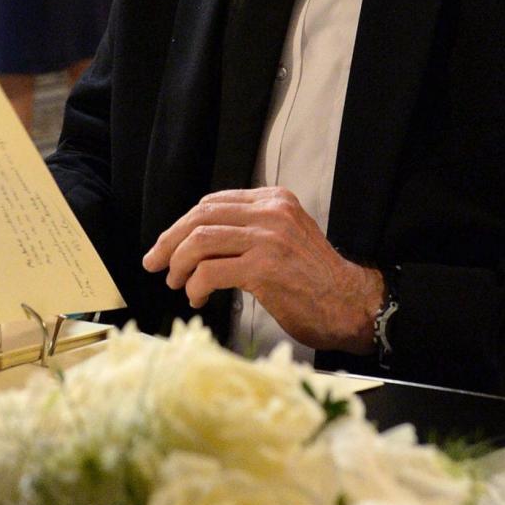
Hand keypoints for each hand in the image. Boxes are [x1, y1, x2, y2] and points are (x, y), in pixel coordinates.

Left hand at [143, 187, 384, 353]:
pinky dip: (195, 286)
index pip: (213, 203)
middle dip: (169, 242)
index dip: (182, 225)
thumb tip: (199, 239)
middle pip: (200, 218)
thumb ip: (251, 228)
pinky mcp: (264, 269)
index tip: (166, 246)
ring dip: (178, 265)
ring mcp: (268, 239)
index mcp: (274, 200)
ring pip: (200, 242)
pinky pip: (210, 272)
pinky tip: (199, 298)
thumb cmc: (314, 279)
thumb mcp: (285, 237)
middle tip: (154, 263)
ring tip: (177, 283)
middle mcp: (271, 213)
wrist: (350, 304)